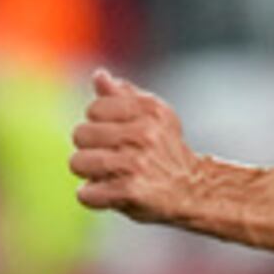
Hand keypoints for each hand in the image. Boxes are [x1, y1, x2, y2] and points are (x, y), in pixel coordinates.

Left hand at [69, 70, 211, 227]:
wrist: (195, 190)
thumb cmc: (166, 152)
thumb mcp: (153, 117)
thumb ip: (123, 96)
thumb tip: (99, 76)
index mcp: (149, 109)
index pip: (94, 109)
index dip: (100, 124)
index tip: (119, 136)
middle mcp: (144, 133)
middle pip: (80, 134)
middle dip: (91, 149)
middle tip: (114, 159)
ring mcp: (136, 163)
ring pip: (78, 163)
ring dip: (90, 173)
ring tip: (111, 176)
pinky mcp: (130, 191)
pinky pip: (86, 193)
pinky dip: (94, 198)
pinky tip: (112, 195)